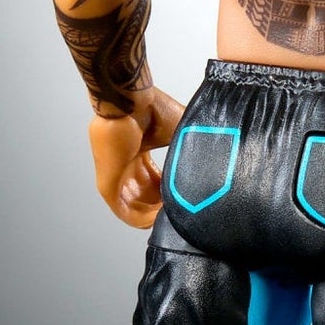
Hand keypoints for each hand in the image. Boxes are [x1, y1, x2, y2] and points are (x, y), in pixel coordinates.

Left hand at [88, 88, 183, 227]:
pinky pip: (126, 214)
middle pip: (148, 196)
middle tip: (186, 211)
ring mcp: (115, 177)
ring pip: (138, 208)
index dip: (175, 192)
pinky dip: (145, 220)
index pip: (157, 180)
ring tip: (178, 217)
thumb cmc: (149, 109)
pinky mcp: (107, 186)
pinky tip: (162, 220)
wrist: (130, 104)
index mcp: (141, 150)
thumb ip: (193, 148)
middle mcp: (127, 164)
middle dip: (168, 206)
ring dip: (159, 216)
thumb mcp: (182, 132)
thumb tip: (217, 160)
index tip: (190, 198)